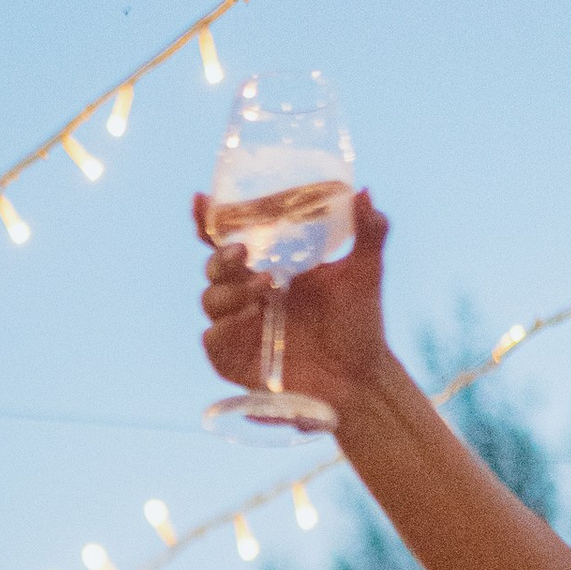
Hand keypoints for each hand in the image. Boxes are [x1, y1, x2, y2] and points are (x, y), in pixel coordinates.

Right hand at [196, 186, 396, 424]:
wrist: (359, 376)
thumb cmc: (359, 322)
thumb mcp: (366, 272)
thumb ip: (369, 231)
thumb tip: (365, 193)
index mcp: (269, 267)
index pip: (230, 239)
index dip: (209, 221)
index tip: (201, 201)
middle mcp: (247, 295)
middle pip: (213, 268)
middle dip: (220, 257)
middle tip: (243, 253)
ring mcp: (238, 327)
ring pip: (210, 300)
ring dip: (227, 290)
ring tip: (263, 288)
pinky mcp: (233, 359)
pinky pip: (212, 339)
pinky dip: (223, 327)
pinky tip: (247, 319)